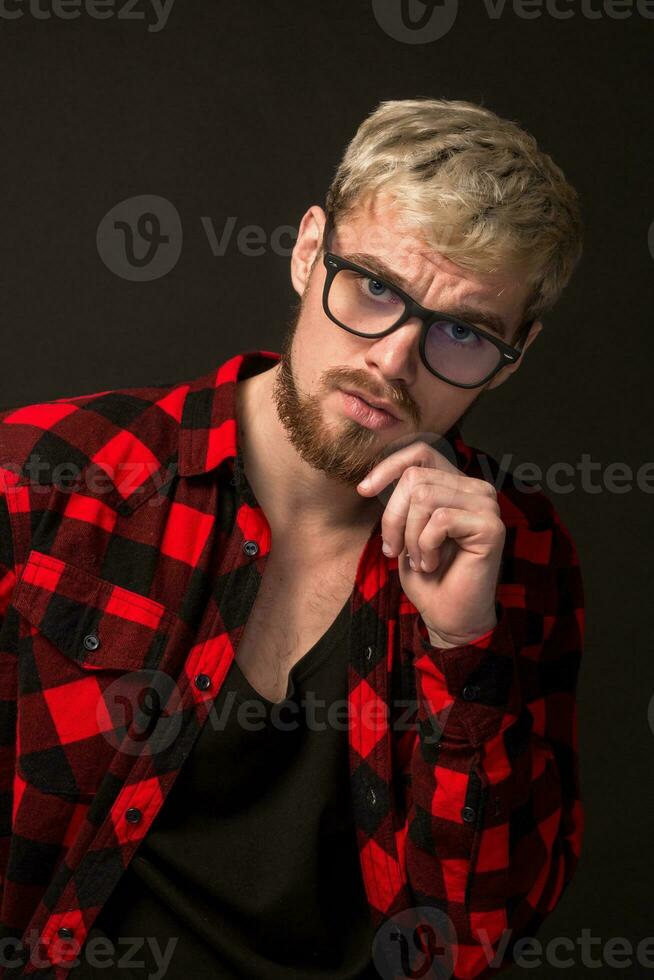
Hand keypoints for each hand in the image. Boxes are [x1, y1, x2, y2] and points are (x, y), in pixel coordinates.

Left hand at [357, 440, 504, 648]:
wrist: (448, 615)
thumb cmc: (426, 575)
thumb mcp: (404, 529)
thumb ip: (401, 498)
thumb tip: (372, 479)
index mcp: (456, 484)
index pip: (420, 452)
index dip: (388, 466)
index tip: (363, 490)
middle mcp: (476, 489)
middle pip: (415, 478)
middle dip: (394, 517)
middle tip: (396, 550)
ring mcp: (487, 505)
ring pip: (424, 497)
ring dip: (410, 536)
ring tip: (420, 559)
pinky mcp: (491, 526)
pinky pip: (440, 520)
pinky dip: (425, 546)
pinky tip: (432, 564)